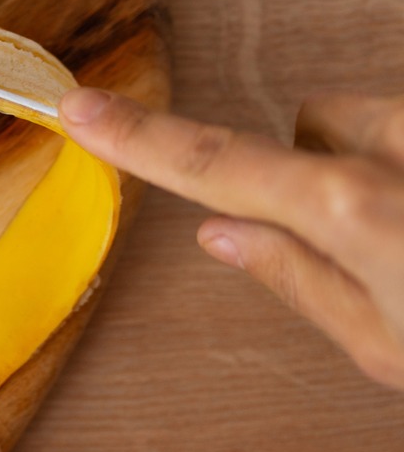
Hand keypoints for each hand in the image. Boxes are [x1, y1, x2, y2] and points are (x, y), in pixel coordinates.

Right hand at [60, 89, 403, 388]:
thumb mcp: (388, 344)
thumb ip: (298, 279)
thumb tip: (222, 235)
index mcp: (351, 208)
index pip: (213, 165)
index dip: (139, 138)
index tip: (80, 107)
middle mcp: (395, 144)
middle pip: (313, 128)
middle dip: (324, 171)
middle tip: (375, 242)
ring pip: (377, 123)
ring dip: (388, 167)